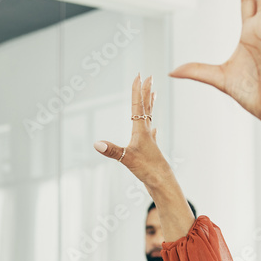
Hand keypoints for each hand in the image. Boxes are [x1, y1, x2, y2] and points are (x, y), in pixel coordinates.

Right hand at [93, 75, 177, 191]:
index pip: (138, 106)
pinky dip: (151, 128)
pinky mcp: (151, 150)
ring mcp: (150, 141)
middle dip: (146, 92)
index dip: (137, 90)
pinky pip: (151, 134)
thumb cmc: (149, 171)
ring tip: (153, 94)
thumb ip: (113, 151)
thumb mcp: (128, 160)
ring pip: (150, 118)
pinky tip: (154, 128)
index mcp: (142, 131)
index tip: (139, 75)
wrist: (163, 185)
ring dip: (150, 105)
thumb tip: (97, 143)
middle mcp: (147, 133)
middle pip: (147, 108)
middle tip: (149, 77)